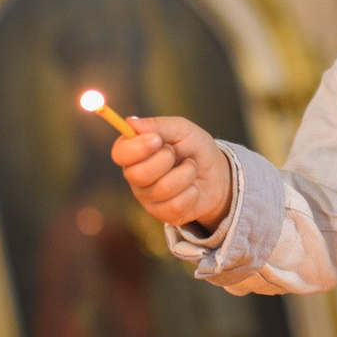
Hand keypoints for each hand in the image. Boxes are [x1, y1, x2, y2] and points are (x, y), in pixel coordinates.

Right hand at [111, 115, 231, 229]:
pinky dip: (192, 193)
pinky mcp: (163, 214)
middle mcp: (135, 176)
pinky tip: (193, 188)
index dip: (136, 148)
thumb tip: (130, 122)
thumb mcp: (182, 129)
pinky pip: (176, 206)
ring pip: (161, 189)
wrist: (217, 175)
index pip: (120, 153)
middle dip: (166, 160)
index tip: (157, 140)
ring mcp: (147, 198)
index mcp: (134, 152)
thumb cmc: (194, 148)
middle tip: (177, 153)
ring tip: (190, 168)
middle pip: (139, 174)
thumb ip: (158, 125)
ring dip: (185, 174)